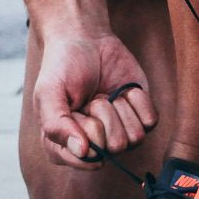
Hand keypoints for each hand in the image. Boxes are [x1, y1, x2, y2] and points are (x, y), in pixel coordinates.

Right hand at [31, 30, 158, 170]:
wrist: (85, 38)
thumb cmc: (62, 66)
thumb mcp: (48, 93)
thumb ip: (56, 125)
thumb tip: (82, 152)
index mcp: (66, 146)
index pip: (87, 159)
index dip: (85, 133)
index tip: (76, 110)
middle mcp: (95, 145)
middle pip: (113, 148)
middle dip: (102, 115)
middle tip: (91, 97)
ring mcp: (119, 132)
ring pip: (135, 138)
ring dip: (119, 108)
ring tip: (105, 93)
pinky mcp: (139, 117)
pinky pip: (150, 122)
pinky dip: (137, 101)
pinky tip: (122, 90)